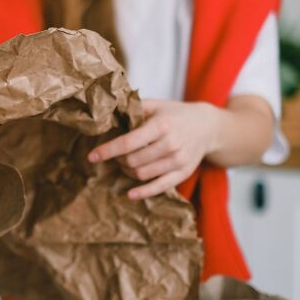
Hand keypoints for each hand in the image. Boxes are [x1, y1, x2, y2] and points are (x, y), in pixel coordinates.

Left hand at [88, 99, 218, 199]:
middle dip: (118, 160)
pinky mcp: (183, 173)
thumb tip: (106, 113)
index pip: (128, 142)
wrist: (208, 126)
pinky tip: (130, 193)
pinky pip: (159, 188)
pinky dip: (142, 192)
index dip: (108, 150)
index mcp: (161, 125)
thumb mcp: (156, 105)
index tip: (92, 156)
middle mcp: (170, 144)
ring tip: (125, 164)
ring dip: (127, 171)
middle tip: (116, 156)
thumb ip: (133, 109)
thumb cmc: (175, 114)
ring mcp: (178, 160)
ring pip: (142, 174)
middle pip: (133, 161)